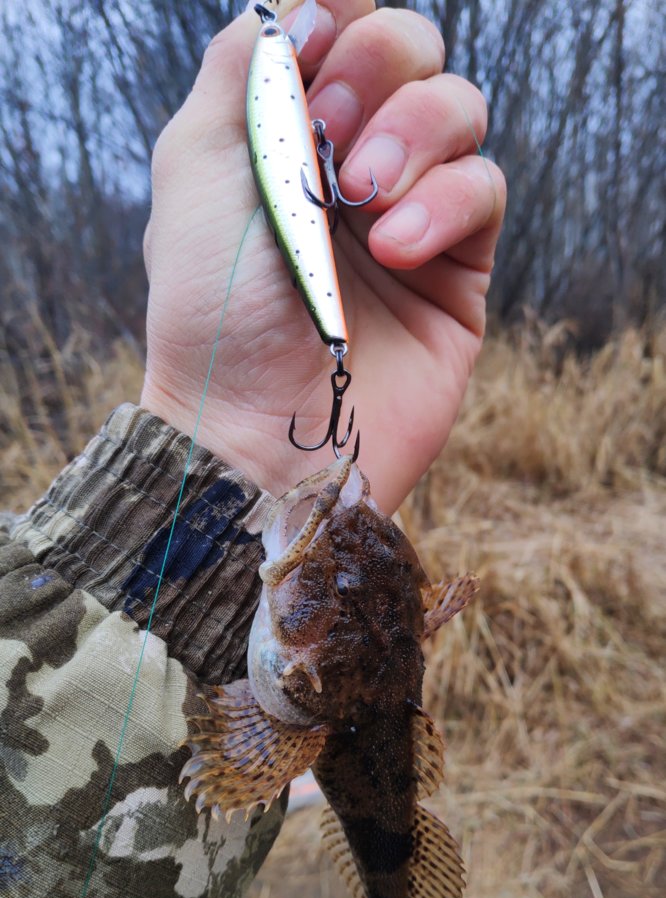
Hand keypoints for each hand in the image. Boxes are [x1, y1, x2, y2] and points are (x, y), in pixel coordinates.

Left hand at [141, 0, 504, 512]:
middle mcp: (347, 168)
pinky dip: (445, 204)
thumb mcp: (196, 171)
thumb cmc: (213, 316)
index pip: (339, 29)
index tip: (316, 56)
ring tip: (362, 200)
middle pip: (410, 48)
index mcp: (283, 135)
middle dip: (380, 66)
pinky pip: (485, 189)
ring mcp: (406, 217)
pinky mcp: (456, 272)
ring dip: (415, 133)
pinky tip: (394, 250)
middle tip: (335, 129)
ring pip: (461, 107)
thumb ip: (244, 72)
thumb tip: (301, 7)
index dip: (341, 19)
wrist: (258, 435)